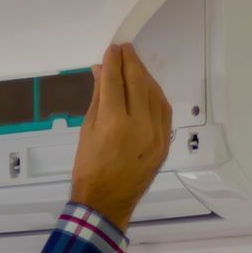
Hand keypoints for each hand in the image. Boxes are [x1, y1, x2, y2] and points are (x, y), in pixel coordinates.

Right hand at [69, 43, 174, 232]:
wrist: (106, 203)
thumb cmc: (88, 169)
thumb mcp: (86, 131)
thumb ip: (97, 99)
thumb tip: (100, 73)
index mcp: (114, 124)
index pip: (114, 82)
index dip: (112, 63)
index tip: (111, 49)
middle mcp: (139, 126)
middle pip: (137, 83)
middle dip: (131, 63)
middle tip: (125, 49)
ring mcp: (156, 134)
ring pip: (154, 94)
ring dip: (144, 76)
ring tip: (135, 65)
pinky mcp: (165, 142)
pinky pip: (163, 110)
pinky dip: (155, 94)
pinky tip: (147, 87)